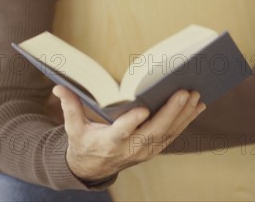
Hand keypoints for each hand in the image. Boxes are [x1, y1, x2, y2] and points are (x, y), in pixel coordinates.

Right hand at [52, 86, 205, 182]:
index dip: (132, 122)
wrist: (93, 167)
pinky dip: (187, 121)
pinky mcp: (154, 148)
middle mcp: (131, 148)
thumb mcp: (73, 127)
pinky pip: (173, 135)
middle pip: (154, 131)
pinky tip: (198, 107)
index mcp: (109, 142)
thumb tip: (57, 87)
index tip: (143, 109)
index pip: (122, 132)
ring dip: (184, 115)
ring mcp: (145, 150)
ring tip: (196, 95)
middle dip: (171, 111)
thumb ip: (69, 106)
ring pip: (168, 133)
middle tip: (185, 91)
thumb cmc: (83, 141)